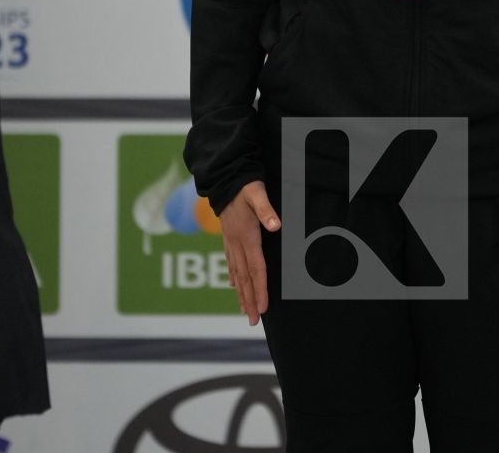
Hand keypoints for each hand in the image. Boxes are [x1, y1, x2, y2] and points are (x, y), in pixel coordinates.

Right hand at [218, 179, 280, 324]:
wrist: (224, 178)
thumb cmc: (243, 186)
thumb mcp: (256, 193)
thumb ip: (266, 209)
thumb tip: (275, 225)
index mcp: (246, 235)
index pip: (255, 268)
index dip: (260, 289)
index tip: (263, 307)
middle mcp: (237, 242)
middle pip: (245, 277)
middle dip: (250, 300)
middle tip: (254, 321)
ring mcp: (231, 241)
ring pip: (236, 272)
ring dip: (241, 293)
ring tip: (245, 311)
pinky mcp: (228, 236)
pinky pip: (230, 261)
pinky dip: (233, 276)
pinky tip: (233, 285)